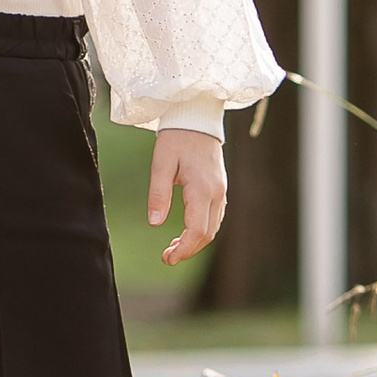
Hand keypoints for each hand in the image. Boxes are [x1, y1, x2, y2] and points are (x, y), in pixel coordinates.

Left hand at [150, 126, 226, 265]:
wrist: (196, 118)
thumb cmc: (176, 138)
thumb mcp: (161, 164)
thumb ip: (158, 194)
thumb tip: (155, 223)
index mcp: (202, 189)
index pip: (197, 230)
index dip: (183, 249)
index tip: (167, 258)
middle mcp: (217, 193)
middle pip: (207, 233)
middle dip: (188, 250)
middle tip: (167, 257)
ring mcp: (221, 191)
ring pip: (213, 227)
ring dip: (195, 242)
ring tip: (173, 247)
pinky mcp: (220, 188)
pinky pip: (215, 217)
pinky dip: (202, 230)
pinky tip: (186, 232)